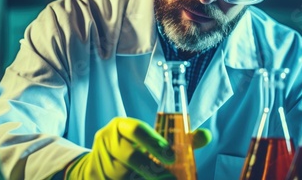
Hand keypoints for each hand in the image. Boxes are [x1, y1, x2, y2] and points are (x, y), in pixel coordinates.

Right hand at [65, 117, 210, 178]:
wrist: (100, 166)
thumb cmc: (133, 151)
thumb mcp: (151, 142)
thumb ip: (179, 140)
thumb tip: (206, 135)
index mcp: (121, 126)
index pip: (136, 129)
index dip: (154, 142)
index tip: (171, 157)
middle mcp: (107, 139)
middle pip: (129, 155)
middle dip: (151, 169)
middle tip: (171, 179)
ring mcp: (99, 159)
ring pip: (122, 173)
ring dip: (142, 179)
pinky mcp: (96, 175)